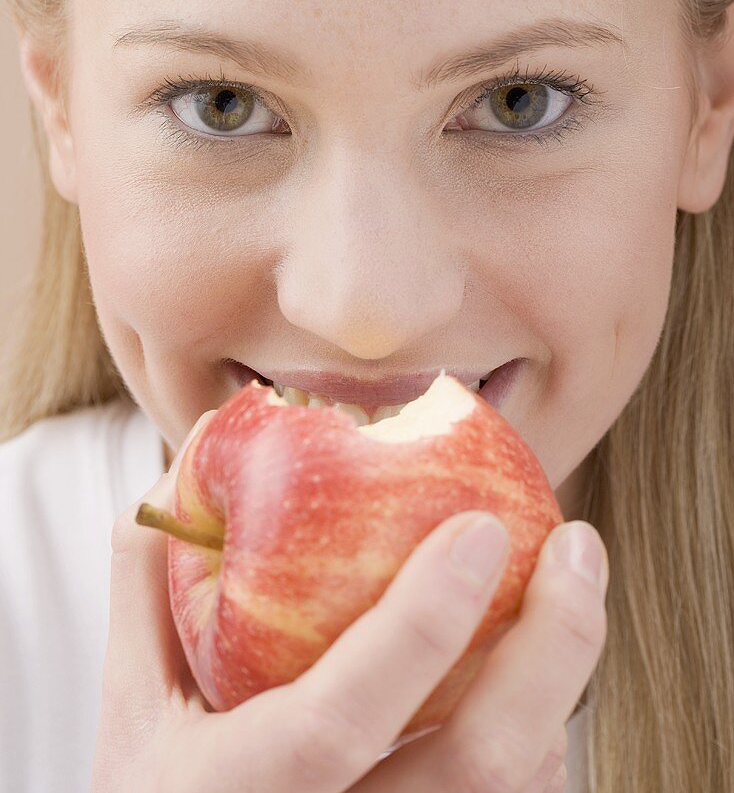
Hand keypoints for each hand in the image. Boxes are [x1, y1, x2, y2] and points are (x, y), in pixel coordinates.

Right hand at [92, 409, 607, 791]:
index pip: (338, 716)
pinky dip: (539, 718)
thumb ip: (152, 578)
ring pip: (517, 787)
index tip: (481, 526)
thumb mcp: (134, 701)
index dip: (417, 624)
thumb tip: (197, 444)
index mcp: (238, 788)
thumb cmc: (163, 791)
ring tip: (567, 579)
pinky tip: (532, 651)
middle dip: (552, 647)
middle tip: (577, 544)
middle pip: (481, 766)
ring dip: (558, 676)